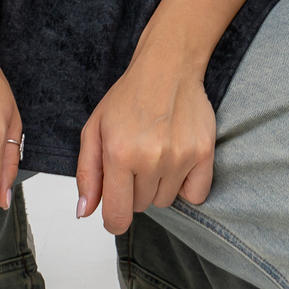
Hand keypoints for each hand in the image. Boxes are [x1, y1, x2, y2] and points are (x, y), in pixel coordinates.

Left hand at [76, 40, 216, 234]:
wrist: (167, 67)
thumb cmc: (128, 97)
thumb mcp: (94, 129)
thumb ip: (87, 174)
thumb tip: (85, 211)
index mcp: (119, 154)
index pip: (117, 216)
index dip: (113, 220)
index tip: (115, 213)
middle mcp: (151, 159)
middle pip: (141, 206)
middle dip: (134, 190)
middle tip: (136, 160)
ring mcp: (180, 157)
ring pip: (166, 201)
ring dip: (158, 186)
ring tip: (156, 156)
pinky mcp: (203, 153)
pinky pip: (196, 196)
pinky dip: (186, 187)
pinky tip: (177, 164)